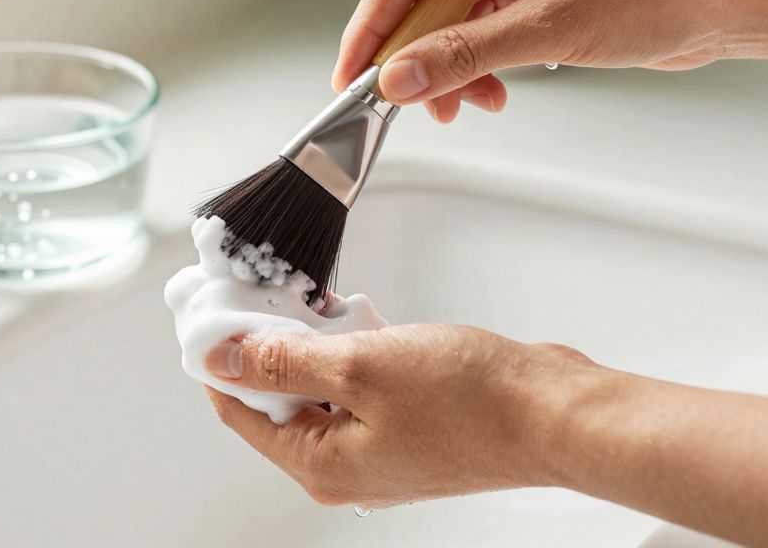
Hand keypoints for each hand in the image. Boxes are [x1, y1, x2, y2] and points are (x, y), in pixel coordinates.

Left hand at [202, 323, 592, 506]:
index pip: (239, 413)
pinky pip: (358, 391)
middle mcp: (345, 469)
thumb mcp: (359, 366)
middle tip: (270, 299)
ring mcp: (379, 451)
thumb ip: (283, 361)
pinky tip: (361, 326)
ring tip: (323, 311)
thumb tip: (221, 358)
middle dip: (268, 349)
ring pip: (319, 392)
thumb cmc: (473, 402)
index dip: (220, 361)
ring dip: (314, 348)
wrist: (556, 414)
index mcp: (321, 467)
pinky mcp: (409, 430)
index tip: (212, 316)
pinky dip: (351, 356)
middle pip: (277, 403)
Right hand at [336, 0, 750, 121]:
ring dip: (448, 67)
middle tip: (406, 104)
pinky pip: (478, 26)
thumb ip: (461, 55)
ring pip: (448, 19)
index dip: (370, 29)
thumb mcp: (544, 31)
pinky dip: (476, 63)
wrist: (720, 3)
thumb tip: (396, 81)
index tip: (350, 79)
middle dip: (415, 57)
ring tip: (462, 105)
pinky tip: (490, 92)